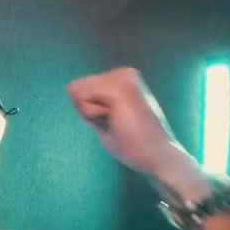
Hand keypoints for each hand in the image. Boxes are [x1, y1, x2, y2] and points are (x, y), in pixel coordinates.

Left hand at [67, 66, 200, 184]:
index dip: (90, 112)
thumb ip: (92, 103)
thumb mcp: (105, 117)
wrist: (158, 156)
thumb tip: (71, 88)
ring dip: (91, 114)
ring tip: (118, 122)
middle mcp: (123, 72)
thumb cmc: (132, 144)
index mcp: (123, 78)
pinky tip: (115, 120)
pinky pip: (82, 98)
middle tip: (117, 123)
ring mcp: (122, 77)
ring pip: (77, 92)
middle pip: (76, 88)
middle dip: (89, 111)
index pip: (81, 89)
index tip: (115, 122)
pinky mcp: (119, 87)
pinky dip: (92, 114)